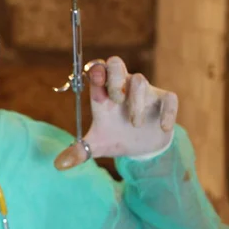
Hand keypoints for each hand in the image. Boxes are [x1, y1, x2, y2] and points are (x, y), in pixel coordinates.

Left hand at [55, 56, 178, 169]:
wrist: (140, 149)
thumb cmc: (115, 138)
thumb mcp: (96, 145)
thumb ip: (78, 151)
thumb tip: (59, 165)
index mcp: (103, 94)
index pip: (96, 70)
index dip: (95, 70)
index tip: (95, 79)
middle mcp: (122, 88)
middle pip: (115, 63)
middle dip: (114, 77)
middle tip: (116, 99)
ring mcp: (144, 92)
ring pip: (140, 80)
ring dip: (136, 102)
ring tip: (134, 124)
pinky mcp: (163, 101)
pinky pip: (169, 97)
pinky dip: (166, 112)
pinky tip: (161, 127)